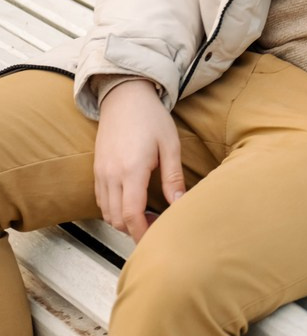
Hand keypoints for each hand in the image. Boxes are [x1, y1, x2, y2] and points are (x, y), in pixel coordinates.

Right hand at [94, 78, 184, 242]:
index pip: (131, 215)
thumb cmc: (151, 117)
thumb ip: (173, 177)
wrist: (125, 96)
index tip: (157, 239)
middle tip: (156, 224)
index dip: (143, 233)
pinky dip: (114, 209)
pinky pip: (101, 200)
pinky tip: (131, 202)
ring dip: (123, 221)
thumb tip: (180, 204)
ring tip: (146, 214)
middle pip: (117, 220)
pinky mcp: (96, 170)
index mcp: (131, 170)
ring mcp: (100, 173)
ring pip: (106, 213)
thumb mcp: (170, 144)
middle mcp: (111, 175)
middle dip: (134, 230)